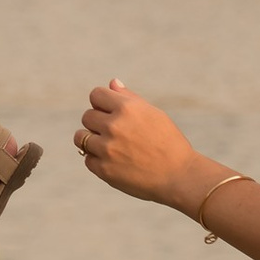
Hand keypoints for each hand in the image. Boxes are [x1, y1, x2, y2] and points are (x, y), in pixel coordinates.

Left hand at [75, 77, 199, 205]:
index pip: (95, 95)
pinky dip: (97, 160)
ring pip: (81, 137)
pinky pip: (87, 159)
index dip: (102, 103)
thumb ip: (130, 98)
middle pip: (87, 116)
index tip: (109, 112)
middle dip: (97, 122)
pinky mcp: (104, 170)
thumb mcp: (154, 114)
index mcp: (127, 108)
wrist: (179, 176)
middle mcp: (114, 126)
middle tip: (115, 133)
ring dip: (91, 140)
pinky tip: (114, 162)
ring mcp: (107, 149)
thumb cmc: (169, 142)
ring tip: (108, 146)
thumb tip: (112, 83)